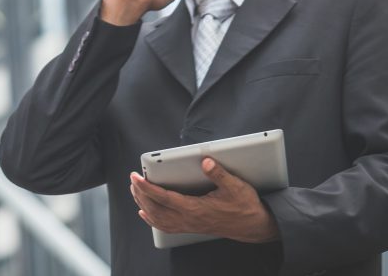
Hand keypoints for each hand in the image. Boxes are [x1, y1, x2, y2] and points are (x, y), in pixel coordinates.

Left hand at [130, 158, 279, 243]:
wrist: (253, 225)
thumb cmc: (244, 205)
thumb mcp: (235, 186)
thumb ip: (219, 173)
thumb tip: (206, 161)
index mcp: (196, 208)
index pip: (164, 197)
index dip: (148, 187)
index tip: (136, 177)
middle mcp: (189, 219)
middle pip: (156, 209)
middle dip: (141, 194)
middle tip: (133, 180)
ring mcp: (189, 225)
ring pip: (158, 219)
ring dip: (144, 204)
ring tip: (136, 191)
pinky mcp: (191, 227)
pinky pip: (166, 226)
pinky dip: (152, 220)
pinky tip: (145, 213)